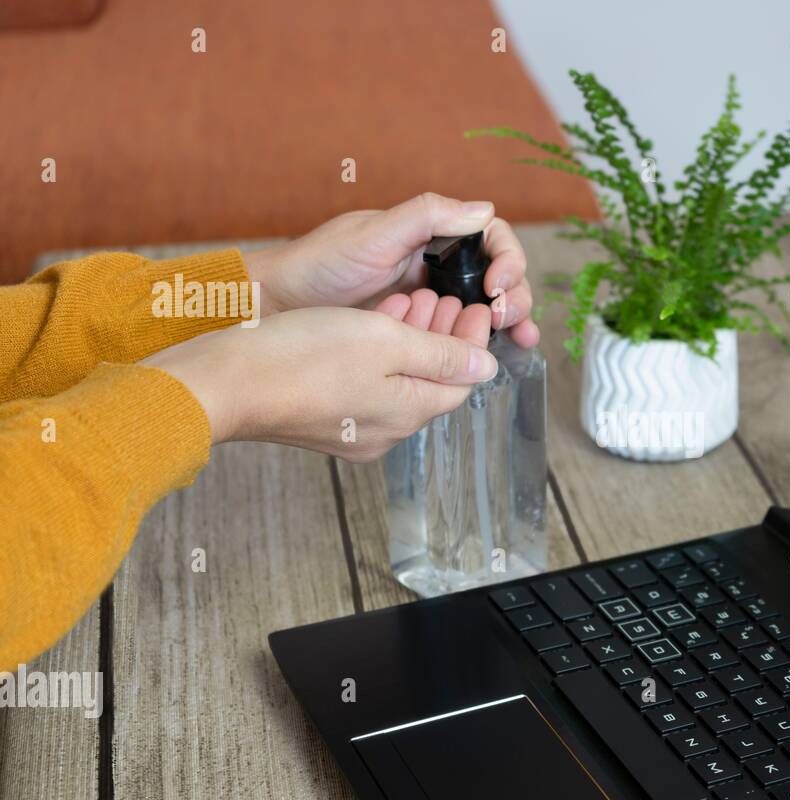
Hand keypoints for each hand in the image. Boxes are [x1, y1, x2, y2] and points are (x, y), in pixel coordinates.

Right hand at [140, 292, 496, 461]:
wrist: (223, 382)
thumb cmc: (302, 355)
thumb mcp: (386, 341)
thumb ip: (440, 354)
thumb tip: (486, 367)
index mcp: (407, 416)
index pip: (462, 382)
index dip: (473, 342)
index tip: (476, 306)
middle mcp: (383, 433)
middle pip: (430, 383)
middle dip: (441, 336)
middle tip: (443, 295)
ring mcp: (349, 431)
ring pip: (395, 382)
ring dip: (408, 339)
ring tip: (410, 298)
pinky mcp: (320, 421)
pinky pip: (362, 387)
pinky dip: (375, 353)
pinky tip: (369, 321)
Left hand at [244, 193, 538, 347]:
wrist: (281, 307)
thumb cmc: (319, 265)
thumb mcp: (373, 234)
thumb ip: (428, 216)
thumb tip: (484, 208)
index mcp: (432, 234)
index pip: (491, 238)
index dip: (506, 259)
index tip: (496, 284)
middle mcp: (438, 264)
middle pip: (500, 275)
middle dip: (515, 295)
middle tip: (505, 317)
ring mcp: (434, 300)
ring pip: (489, 307)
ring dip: (512, 320)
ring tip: (519, 339)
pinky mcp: (424, 333)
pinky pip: (464, 335)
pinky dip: (486, 344)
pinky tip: (503, 355)